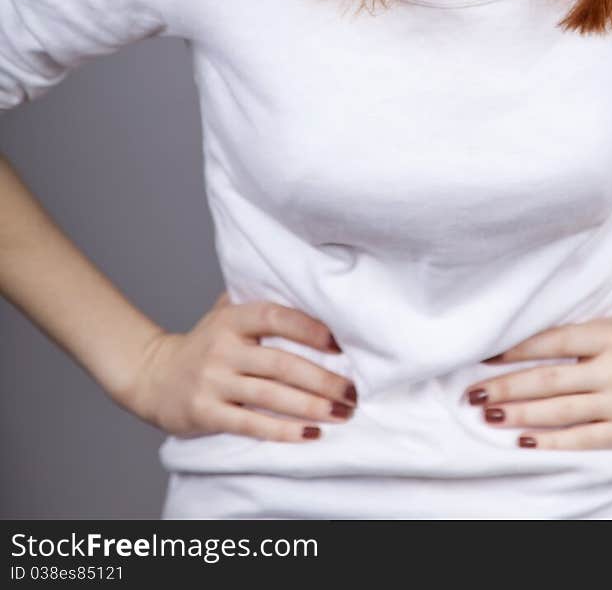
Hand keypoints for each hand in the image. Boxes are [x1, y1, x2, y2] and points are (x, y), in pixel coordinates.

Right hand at [120, 291, 357, 442]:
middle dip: (322, 379)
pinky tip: (310, 434)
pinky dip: (283, 431)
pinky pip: (251, 423)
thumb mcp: (222, 313)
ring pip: (271, 395)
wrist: (152, 377)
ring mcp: (213, 382)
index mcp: (231, 318)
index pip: (275, 316)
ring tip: (342, 412)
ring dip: (311, 406)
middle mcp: (222, 348)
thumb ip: (255, 298)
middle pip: (281, 363)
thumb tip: (307, 283)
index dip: (308, 328)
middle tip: (352, 390)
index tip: (339, 343)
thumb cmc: (204, 344)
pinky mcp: (206, 413)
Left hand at [464, 290, 611, 449]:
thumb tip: (552, 268)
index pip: (554, 340)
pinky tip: (524, 441)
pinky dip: (551, 441)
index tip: (485, 354)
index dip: (517, 348)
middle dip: (507, 386)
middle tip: (472, 392)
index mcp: (609, 333)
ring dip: (521, 414)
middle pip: (551, 379)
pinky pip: (583, 437)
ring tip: (488, 414)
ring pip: (561, 410)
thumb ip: (592, 293)